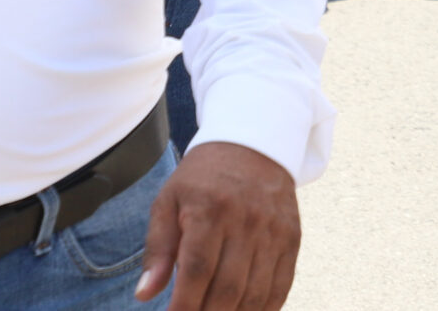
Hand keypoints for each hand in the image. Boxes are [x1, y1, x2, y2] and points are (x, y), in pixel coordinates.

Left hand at [135, 140, 298, 310]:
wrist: (253, 143)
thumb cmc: (203, 178)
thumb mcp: (169, 201)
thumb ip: (157, 249)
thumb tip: (145, 294)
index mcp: (210, 209)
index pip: (196, 270)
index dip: (184, 305)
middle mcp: (246, 220)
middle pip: (227, 288)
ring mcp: (273, 231)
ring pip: (255, 293)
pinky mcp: (292, 237)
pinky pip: (281, 286)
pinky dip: (265, 310)